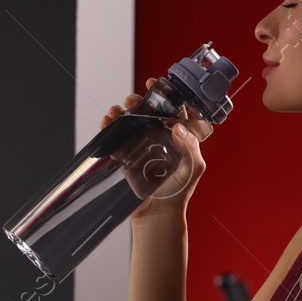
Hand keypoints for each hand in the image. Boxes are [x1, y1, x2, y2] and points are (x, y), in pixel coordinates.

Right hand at [100, 77, 213, 221]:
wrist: (158, 215)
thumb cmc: (179, 193)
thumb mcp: (193, 168)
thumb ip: (191, 147)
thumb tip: (178, 126)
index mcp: (179, 138)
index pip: (174, 110)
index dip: (167, 96)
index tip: (159, 85)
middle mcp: (160, 139)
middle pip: (148, 112)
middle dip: (139, 101)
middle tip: (134, 100)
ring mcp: (142, 146)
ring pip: (131, 121)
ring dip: (123, 111)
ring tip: (118, 111)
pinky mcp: (126, 156)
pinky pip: (116, 137)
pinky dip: (110, 126)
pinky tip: (108, 121)